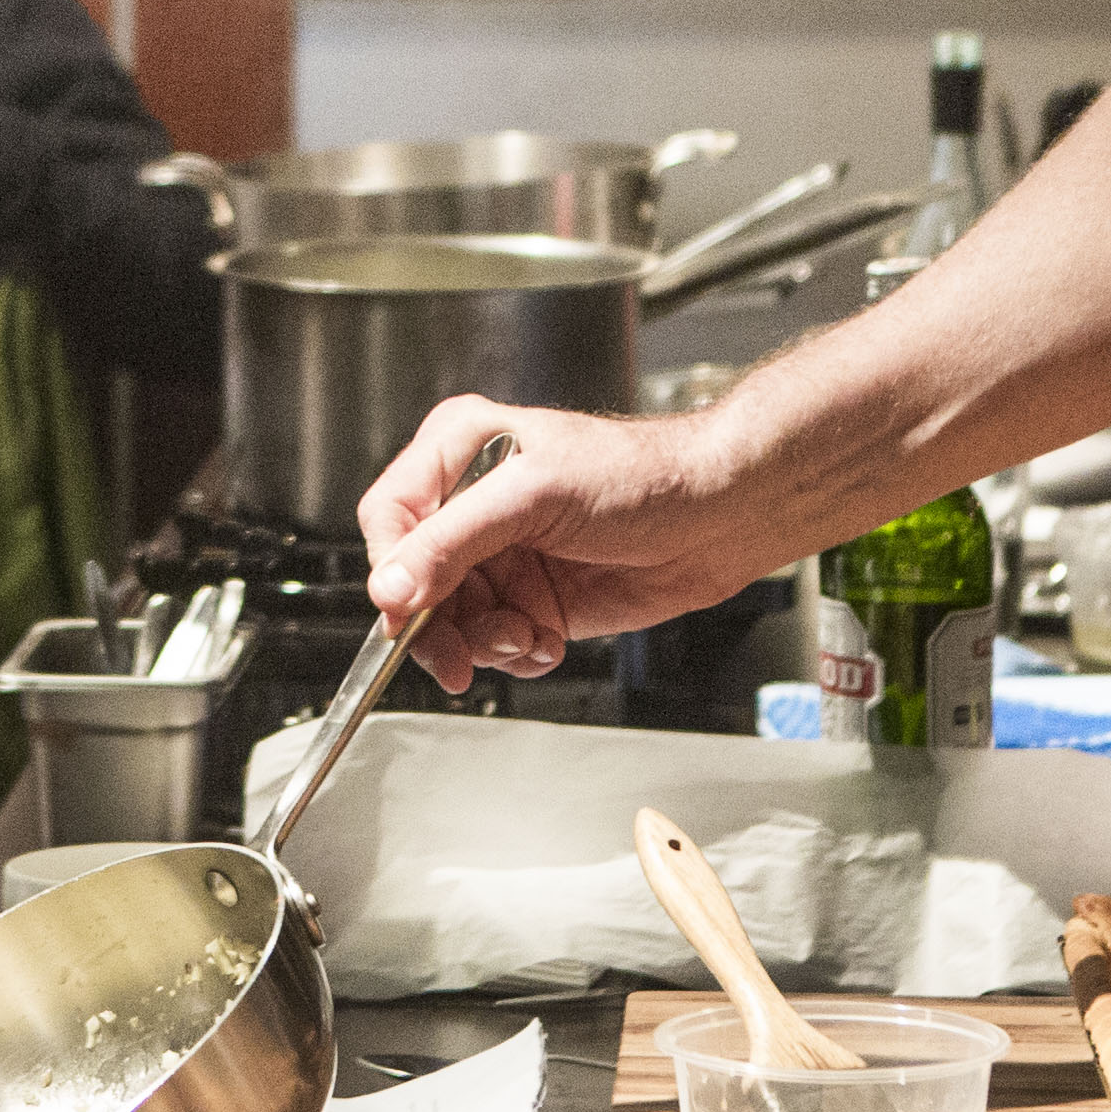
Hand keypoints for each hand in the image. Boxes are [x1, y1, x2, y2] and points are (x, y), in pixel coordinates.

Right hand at [357, 392, 784, 687]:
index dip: (393, 572)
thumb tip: (391, 588)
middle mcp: (474, 505)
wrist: (719, 517)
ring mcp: (502, 556)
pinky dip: (517, 653)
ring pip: (452, 622)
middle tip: (458, 659)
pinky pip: (495, 644)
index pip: (391, 519)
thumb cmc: (644, 476)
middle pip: (414, 583)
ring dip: (486, 643)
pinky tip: (548, 638)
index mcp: (459, 452)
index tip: (406, 614)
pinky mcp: (532, 599)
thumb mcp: (535, 496)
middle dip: (439, 625)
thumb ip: (454, 542)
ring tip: (526, 635)